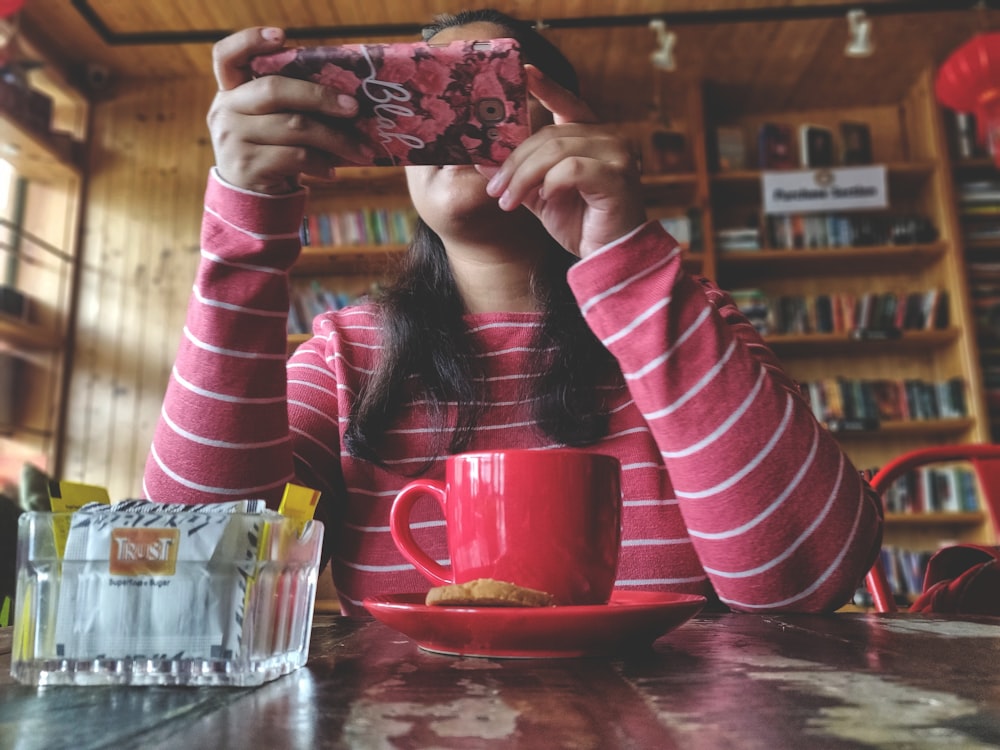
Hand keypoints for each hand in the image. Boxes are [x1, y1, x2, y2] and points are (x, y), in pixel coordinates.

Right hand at [207, 27, 368, 193]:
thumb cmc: (271, 151)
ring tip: (360, 151)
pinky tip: (334, 171)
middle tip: (354, 107)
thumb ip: (288, 103)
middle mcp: (225, 110)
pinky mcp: (247, 166)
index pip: (227, 56)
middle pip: (274, 90)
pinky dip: (322, 163)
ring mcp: (232, 139)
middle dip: (321, 97)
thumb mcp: (271, 122)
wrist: (250, 200)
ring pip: (294, 127)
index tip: (282, 35)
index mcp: (231, 91)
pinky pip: (296, 157)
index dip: (250, 41)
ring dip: (336, 139)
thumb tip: (346, 96)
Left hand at [481, 65, 646, 257]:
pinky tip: (547, 200)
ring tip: (508, 201)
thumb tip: (481, 158)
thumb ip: (517, 175)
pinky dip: (551, 184)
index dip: (546, 86)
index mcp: (593, 136)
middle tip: (494, 187)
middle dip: (514, 161)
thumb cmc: (580, 224)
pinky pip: (572, 169)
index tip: (523, 72)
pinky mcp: (618, 177)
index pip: (568, 103)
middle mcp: (610, 138)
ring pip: (557, 150)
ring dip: (524, 176)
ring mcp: (618, 155)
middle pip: (549, 134)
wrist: (608, 257)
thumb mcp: (540, 196)